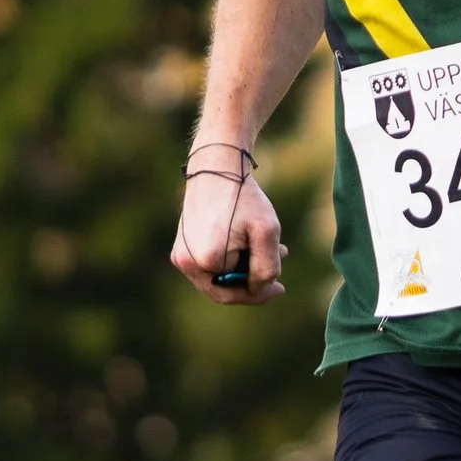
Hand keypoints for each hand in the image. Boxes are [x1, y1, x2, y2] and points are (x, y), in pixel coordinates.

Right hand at [171, 151, 285, 302]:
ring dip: (243, 269)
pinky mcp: (181, 245)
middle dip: (252, 280)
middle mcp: (186, 261)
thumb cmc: (244, 197)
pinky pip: (208, 264)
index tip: (280, 287)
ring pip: (217, 276)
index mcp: (205, 261)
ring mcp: (180, 254)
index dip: (259, 295)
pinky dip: (229, 260)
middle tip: (277, 270)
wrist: (217, 166)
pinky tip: (249, 244)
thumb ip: (267, 267)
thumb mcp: (266, 231)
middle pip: (224, 288)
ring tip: (270, 251)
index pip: (233, 294)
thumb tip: (258, 289)